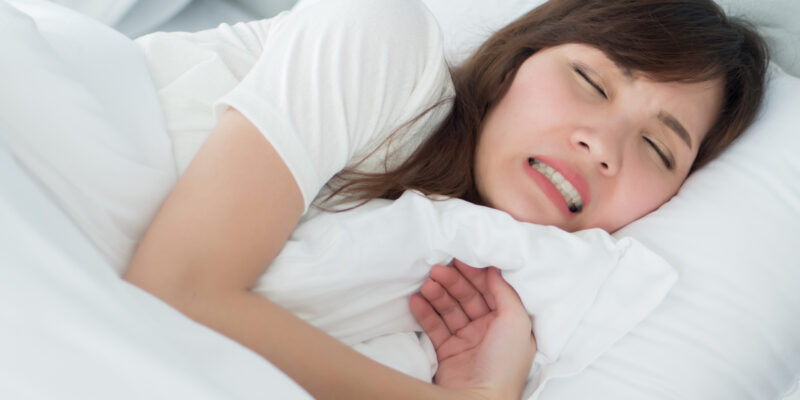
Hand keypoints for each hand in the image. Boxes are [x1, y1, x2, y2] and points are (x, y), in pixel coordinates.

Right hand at [410, 260, 535, 399]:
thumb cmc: (504, 362)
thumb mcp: (516, 321)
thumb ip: (505, 292)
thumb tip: (495, 267)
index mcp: (508, 322)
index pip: (491, 290)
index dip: (476, 273)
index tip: (460, 257)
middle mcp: (488, 330)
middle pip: (468, 297)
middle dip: (453, 281)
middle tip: (436, 269)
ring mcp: (466, 341)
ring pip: (449, 309)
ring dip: (437, 294)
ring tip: (426, 285)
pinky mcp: (446, 352)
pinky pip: (434, 327)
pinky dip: (424, 312)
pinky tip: (415, 300)